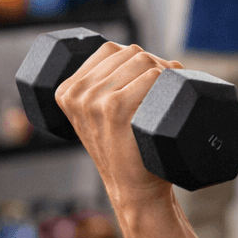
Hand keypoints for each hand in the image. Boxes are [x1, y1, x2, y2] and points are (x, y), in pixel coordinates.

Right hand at [53, 42, 182, 208]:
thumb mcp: (98, 118)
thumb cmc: (125, 150)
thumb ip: (102, 87)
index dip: (137, 58)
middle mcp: (75, 94)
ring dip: (166, 72)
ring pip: (143, 61)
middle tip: (167, 89)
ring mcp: (93, 101)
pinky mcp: (114, 109)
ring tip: (170, 96)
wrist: (133, 188)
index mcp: (67, 91)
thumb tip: (137, 54)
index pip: (109, 49)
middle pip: (129, 52)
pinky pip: (152, 76)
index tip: (152, 78)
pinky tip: (169, 102)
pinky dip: (168, 82)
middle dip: (156, 64)